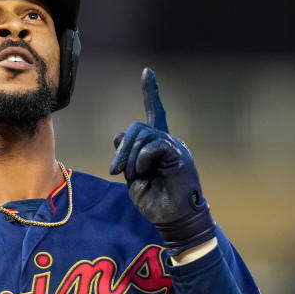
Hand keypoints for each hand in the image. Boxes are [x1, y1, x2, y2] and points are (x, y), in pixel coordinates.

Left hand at [109, 68, 214, 255]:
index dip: (151, 93)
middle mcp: (168, 143)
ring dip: (130, 158)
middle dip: (122, 149)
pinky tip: (144, 173)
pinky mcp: (178, 156)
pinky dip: (142, 159)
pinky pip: (154, 146)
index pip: (154, 113)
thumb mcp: (133, 177)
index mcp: (158, 146)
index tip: (147, 72)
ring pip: (143, 135)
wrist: (173, 221)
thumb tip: (119, 136)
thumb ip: (127, 156)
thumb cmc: (154, 202)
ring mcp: (175, 148)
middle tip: (116, 171)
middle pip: (138, 128)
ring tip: (133, 176)